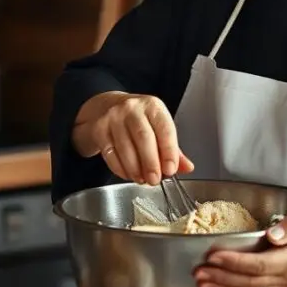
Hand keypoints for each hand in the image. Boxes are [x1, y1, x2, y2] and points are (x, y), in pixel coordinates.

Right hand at [72, 92, 194, 184]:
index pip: (165, 129)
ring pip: (125, 147)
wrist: (105, 107)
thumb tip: (187, 167)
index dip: (169, 151)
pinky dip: (120, 169)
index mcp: (153, 106)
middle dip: (151, 163)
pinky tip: (128, 175)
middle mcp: (132, 108)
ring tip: (142, 180)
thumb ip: (173, 148)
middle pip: (144, 138)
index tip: (171, 169)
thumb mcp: (157, 127)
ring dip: (135, 169)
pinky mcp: (99, 128)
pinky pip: (110, 153)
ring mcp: (113, 117)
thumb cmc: (136, 120)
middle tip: (155, 180)